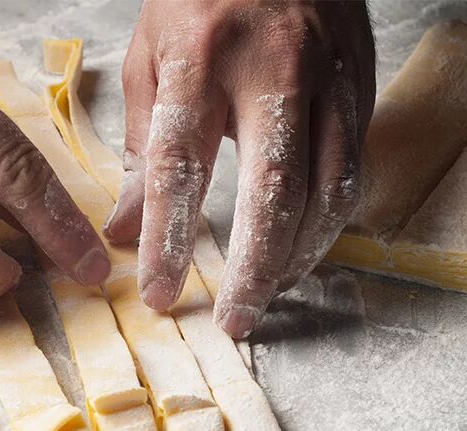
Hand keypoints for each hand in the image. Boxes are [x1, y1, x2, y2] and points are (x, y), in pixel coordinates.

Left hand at [108, 0, 374, 336]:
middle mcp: (273, 71)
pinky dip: (327, 223)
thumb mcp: (150, 55)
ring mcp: (328, 80)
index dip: (169, 237)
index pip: (180, 166)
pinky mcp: (361, 89)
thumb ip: (139, 144)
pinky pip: (352, 171)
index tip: (160, 291)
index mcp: (201, 58)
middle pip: (272, 190)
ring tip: (265, 293)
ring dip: (296, 255)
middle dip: (254, 267)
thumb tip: (123, 228)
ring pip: (326, 189)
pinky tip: (299, 248)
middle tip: (235, 321)